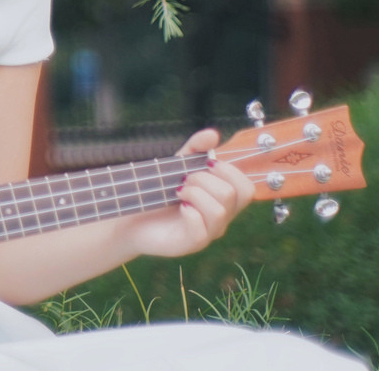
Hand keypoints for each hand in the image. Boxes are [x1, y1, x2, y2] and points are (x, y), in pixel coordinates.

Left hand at [121, 128, 255, 258]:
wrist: (132, 216)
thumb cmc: (159, 192)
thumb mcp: (177, 164)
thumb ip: (195, 148)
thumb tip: (213, 134)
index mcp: (223, 201)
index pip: (246, 187)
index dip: (228, 171)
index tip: (203, 165)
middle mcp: (221, 218)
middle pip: (235, 195)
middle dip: (206, 179)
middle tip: (184, 180)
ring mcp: (208, 233)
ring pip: (220, 211)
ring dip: (195, 193)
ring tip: (178, 192)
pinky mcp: (192, 244)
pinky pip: (201, 229)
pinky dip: (188, 211)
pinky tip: (178, 207)